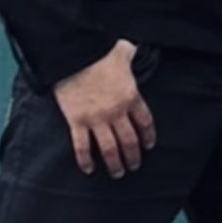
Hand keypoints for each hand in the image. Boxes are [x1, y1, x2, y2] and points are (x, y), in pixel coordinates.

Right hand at [53, 39, 155, 176]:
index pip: (145, 122)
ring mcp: (97, 119)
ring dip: (115, 163)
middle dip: (133, 157)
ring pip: (109, 148)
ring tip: (117, 173)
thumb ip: (130, 54)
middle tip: (133, 166)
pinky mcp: (77, 121)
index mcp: (131, 96)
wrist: (73, 54)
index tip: (148, 146)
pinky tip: (89, 169)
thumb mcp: (122, 51)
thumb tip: (131, 49)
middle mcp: (117, 112)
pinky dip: (85, 160)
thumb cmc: (98, 51)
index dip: (148, 136)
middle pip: (129, 141)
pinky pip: (82, 146)